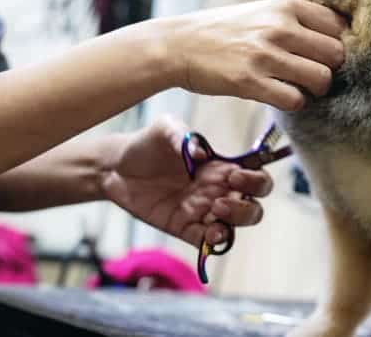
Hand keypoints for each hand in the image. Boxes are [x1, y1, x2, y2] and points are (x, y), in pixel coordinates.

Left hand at [100, 115, 272, 247]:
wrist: (114, 167)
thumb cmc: (146, 144)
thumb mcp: (164, 128)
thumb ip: (183, 135)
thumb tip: (200, 153)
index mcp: (219, 166)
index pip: (254, 175)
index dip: (255, 179)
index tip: (235, 176)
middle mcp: (217, 190)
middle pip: (253, 204)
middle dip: (248, 206)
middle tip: (222, 198)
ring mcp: (202, 211)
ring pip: (235, 225)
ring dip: (234, 222)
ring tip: (214, 211)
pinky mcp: (184, 227)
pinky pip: (207, 241)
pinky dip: (214, 242)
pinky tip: (209, 235)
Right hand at [157, 0, 345, 110]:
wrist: (178, 45)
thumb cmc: (223, 30)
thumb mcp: (261, 11)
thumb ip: (295, 19)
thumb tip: (336, 35)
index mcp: (285, 6)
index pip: (338, 26)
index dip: (336, 44)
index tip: (322, 55)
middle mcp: (279, 27)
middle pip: (337, 54)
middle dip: (330, 69)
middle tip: (312, 75)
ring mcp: (265, 54)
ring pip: (321, 79)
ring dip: (313, 89)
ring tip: (298, 87)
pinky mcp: (251, 81)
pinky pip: (295, 100)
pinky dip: (293, 103)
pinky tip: (279, 96)